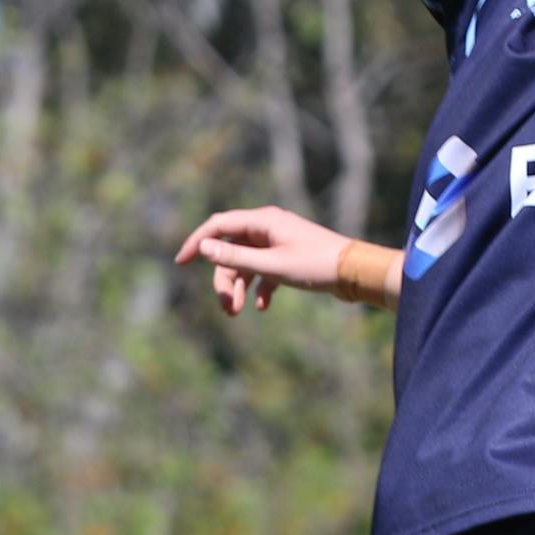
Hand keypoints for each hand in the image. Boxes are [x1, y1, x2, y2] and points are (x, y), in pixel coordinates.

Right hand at [174, 206, 359, 314]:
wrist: (354, 272)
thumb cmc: (315, 265)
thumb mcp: (271, 265)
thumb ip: (236, 258)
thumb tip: (204, 247)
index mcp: (262, 221)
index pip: (218, 226)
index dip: (197, 242)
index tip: (179, 262)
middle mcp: (268, 227)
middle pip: (231, 251)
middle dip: (224, 279)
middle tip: (226, 307)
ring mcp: (279, 242)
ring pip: (246, 264)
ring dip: (239, 288)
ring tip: (237, 313)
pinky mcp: (289, 257)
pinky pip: (264, 271)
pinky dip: (259, 288)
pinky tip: (263, 307)